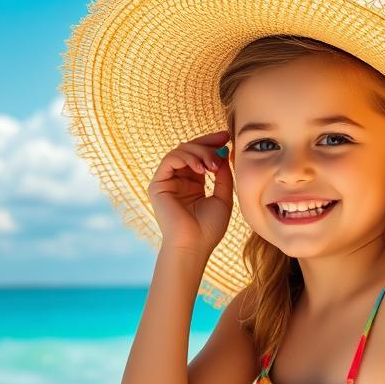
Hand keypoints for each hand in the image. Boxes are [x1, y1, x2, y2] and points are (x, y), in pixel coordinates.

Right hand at [147, 129, 232, 255]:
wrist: (194, 245)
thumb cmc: (208, 228)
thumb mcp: (223, 197)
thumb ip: (223, 175)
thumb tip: (224, 152)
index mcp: (192, 184)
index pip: (199, 156)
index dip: (212, 144)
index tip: (227, 138)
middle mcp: (178, 181)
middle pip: (189, 149)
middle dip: (207, 142)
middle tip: (223, 141)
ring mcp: (167, 182)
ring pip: (180, 151)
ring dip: (199, 152)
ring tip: (212, 164)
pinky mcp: (158, 185)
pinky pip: (170, 159)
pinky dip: (186, 158)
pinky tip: (201, 168)